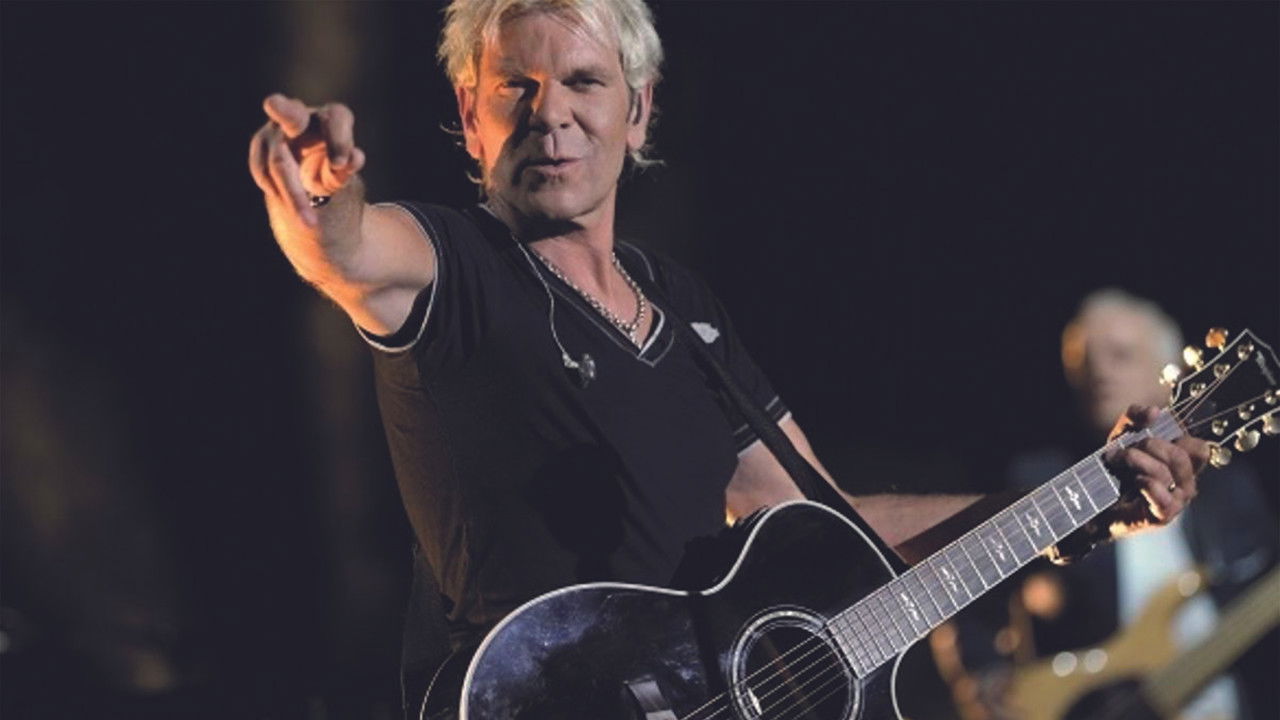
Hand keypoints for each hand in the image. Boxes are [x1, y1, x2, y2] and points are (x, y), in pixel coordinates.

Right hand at [248, 94, 365, 228]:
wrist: (310, 195)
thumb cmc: (333, 178)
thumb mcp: (342, 179)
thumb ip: (344, 170)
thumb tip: (354, 158)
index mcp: (332, 118)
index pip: (336, 118)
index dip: (338, 138)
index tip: (341, 165)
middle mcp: (301, 117)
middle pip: (289, 113)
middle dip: (283, 110)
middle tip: (274, 104)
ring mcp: (276, 131)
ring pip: (278, 161)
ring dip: (292, 194)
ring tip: (309, 222)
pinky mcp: (260, 147)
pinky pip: (263, 171)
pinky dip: (277, 191)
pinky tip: (292, 205)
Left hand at [1102, 405, 1207, 535]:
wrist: (1093, 501)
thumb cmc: (1115, 468)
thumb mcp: (1122, 435)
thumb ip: (1136, 417)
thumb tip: (1155, 412)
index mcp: (1184, 465)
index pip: (1199, 448)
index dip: (1176, 437)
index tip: (1148, 436)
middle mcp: (1186, 484)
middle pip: (1180, 456)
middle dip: (1148, 446)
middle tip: (1124, 450)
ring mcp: (1177, 502)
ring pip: (1165, 473)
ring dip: (1135, 461)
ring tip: (1116, 462)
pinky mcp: (1163, 516)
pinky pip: (1162, 495)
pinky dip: (1145, 483)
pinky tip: (1133, 480)